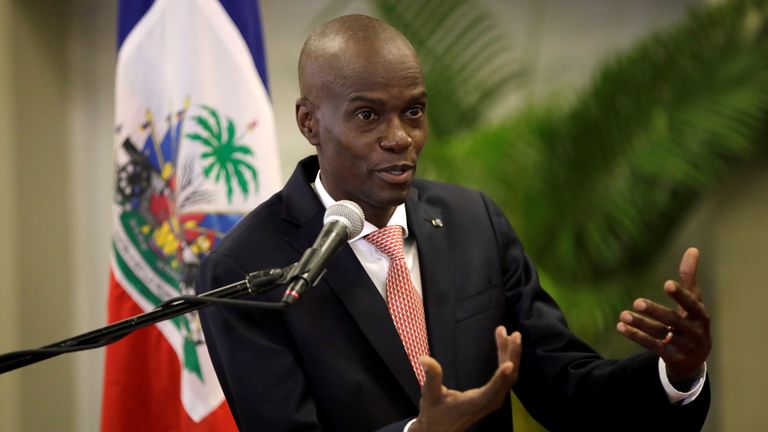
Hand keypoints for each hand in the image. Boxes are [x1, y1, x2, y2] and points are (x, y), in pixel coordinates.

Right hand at [409, 326, 520, 431]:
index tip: (509, 363)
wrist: (441, 429)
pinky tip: (504, 346)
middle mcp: (490, 401)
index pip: (492, 390)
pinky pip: (506, 377)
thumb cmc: (435, 413)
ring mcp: (494, 399)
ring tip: (507, 333)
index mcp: (475, 402)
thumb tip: (424, 358)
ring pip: (509, 376)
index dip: (501, 377)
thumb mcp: (429, 395)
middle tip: (513, 334)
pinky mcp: (494, 395)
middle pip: (508, 378)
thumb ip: (431, 377)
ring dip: (510, 354)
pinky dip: (507, 359)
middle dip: (511, 355)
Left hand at [616, 247, 710, 386]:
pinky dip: (635, 335)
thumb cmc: (692, 320)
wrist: (695, 358)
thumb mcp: (693, 300)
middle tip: (636, 302)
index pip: (692, 304)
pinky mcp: (670, 356)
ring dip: (640, 324)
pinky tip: (620, 326)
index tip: (667, 284)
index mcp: (701, 315)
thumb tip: (693, 249)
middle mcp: (694, 332)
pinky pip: (651, 345)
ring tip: (622, 315)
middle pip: (673, 321)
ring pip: (659, 334)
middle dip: (655, 311)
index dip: (680, 295)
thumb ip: (689, 277)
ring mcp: (682, 346)